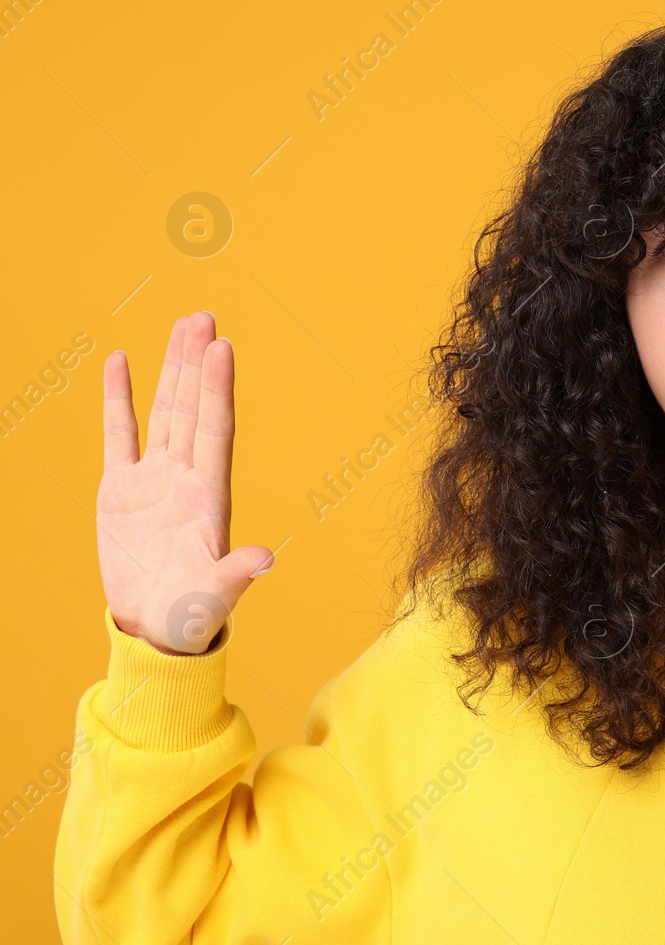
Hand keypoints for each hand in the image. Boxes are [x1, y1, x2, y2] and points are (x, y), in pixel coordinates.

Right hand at [98, 311, 275, 655]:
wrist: (158, 629)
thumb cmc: (194, 616)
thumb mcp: (216, 596)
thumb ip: (237, 574)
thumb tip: (267, 558)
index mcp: (210, 496)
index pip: (216, 429)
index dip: (218, 389)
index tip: (223, 347)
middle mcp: (186, 477)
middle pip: (193, 408)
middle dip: (197, 362)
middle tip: (203, 315)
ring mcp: (153, 479)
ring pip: (163, 410)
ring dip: (171, 369)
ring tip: (182, 324)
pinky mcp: (119, 489)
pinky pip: (119, 434)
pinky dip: (118, 398)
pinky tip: (120, 360)